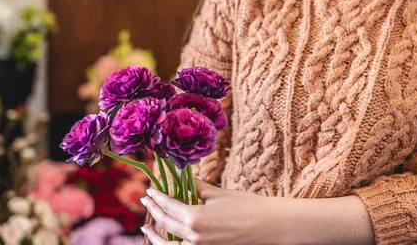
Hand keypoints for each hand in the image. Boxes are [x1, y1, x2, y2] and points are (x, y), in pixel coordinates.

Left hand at [140, 178, 283, 244]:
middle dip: (153, 211)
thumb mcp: (219, 194)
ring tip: (147, 228)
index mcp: (195, 217)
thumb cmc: (247, 206)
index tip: (150, 190)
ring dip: (156, 235)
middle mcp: (194, 236)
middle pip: (165, 223)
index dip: (157, 196)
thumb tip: (185, 177)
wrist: (269, 226)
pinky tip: (167, 239)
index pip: (168, 205)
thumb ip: (198, 187)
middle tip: (147, 201)